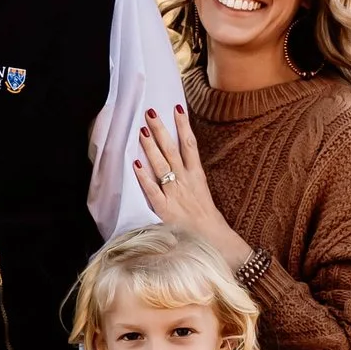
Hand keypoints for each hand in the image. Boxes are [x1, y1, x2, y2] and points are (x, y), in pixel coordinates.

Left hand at [131, 107, 251, 269]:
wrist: (215, 242)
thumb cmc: (208, 221)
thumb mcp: (202, 193)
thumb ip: (190, 178)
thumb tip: (180, 164)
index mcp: (197, 176)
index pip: (190, 144)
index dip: (183, 125)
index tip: (177, 107)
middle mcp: (186, 181)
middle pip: (172, 149)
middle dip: (161, 129)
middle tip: (151, 111)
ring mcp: (175, 194)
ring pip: (161, 165)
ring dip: (151, 146)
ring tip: (142, 129)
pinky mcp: (165, 209)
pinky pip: (152, 191)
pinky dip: (144, 177)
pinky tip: (135, 164)